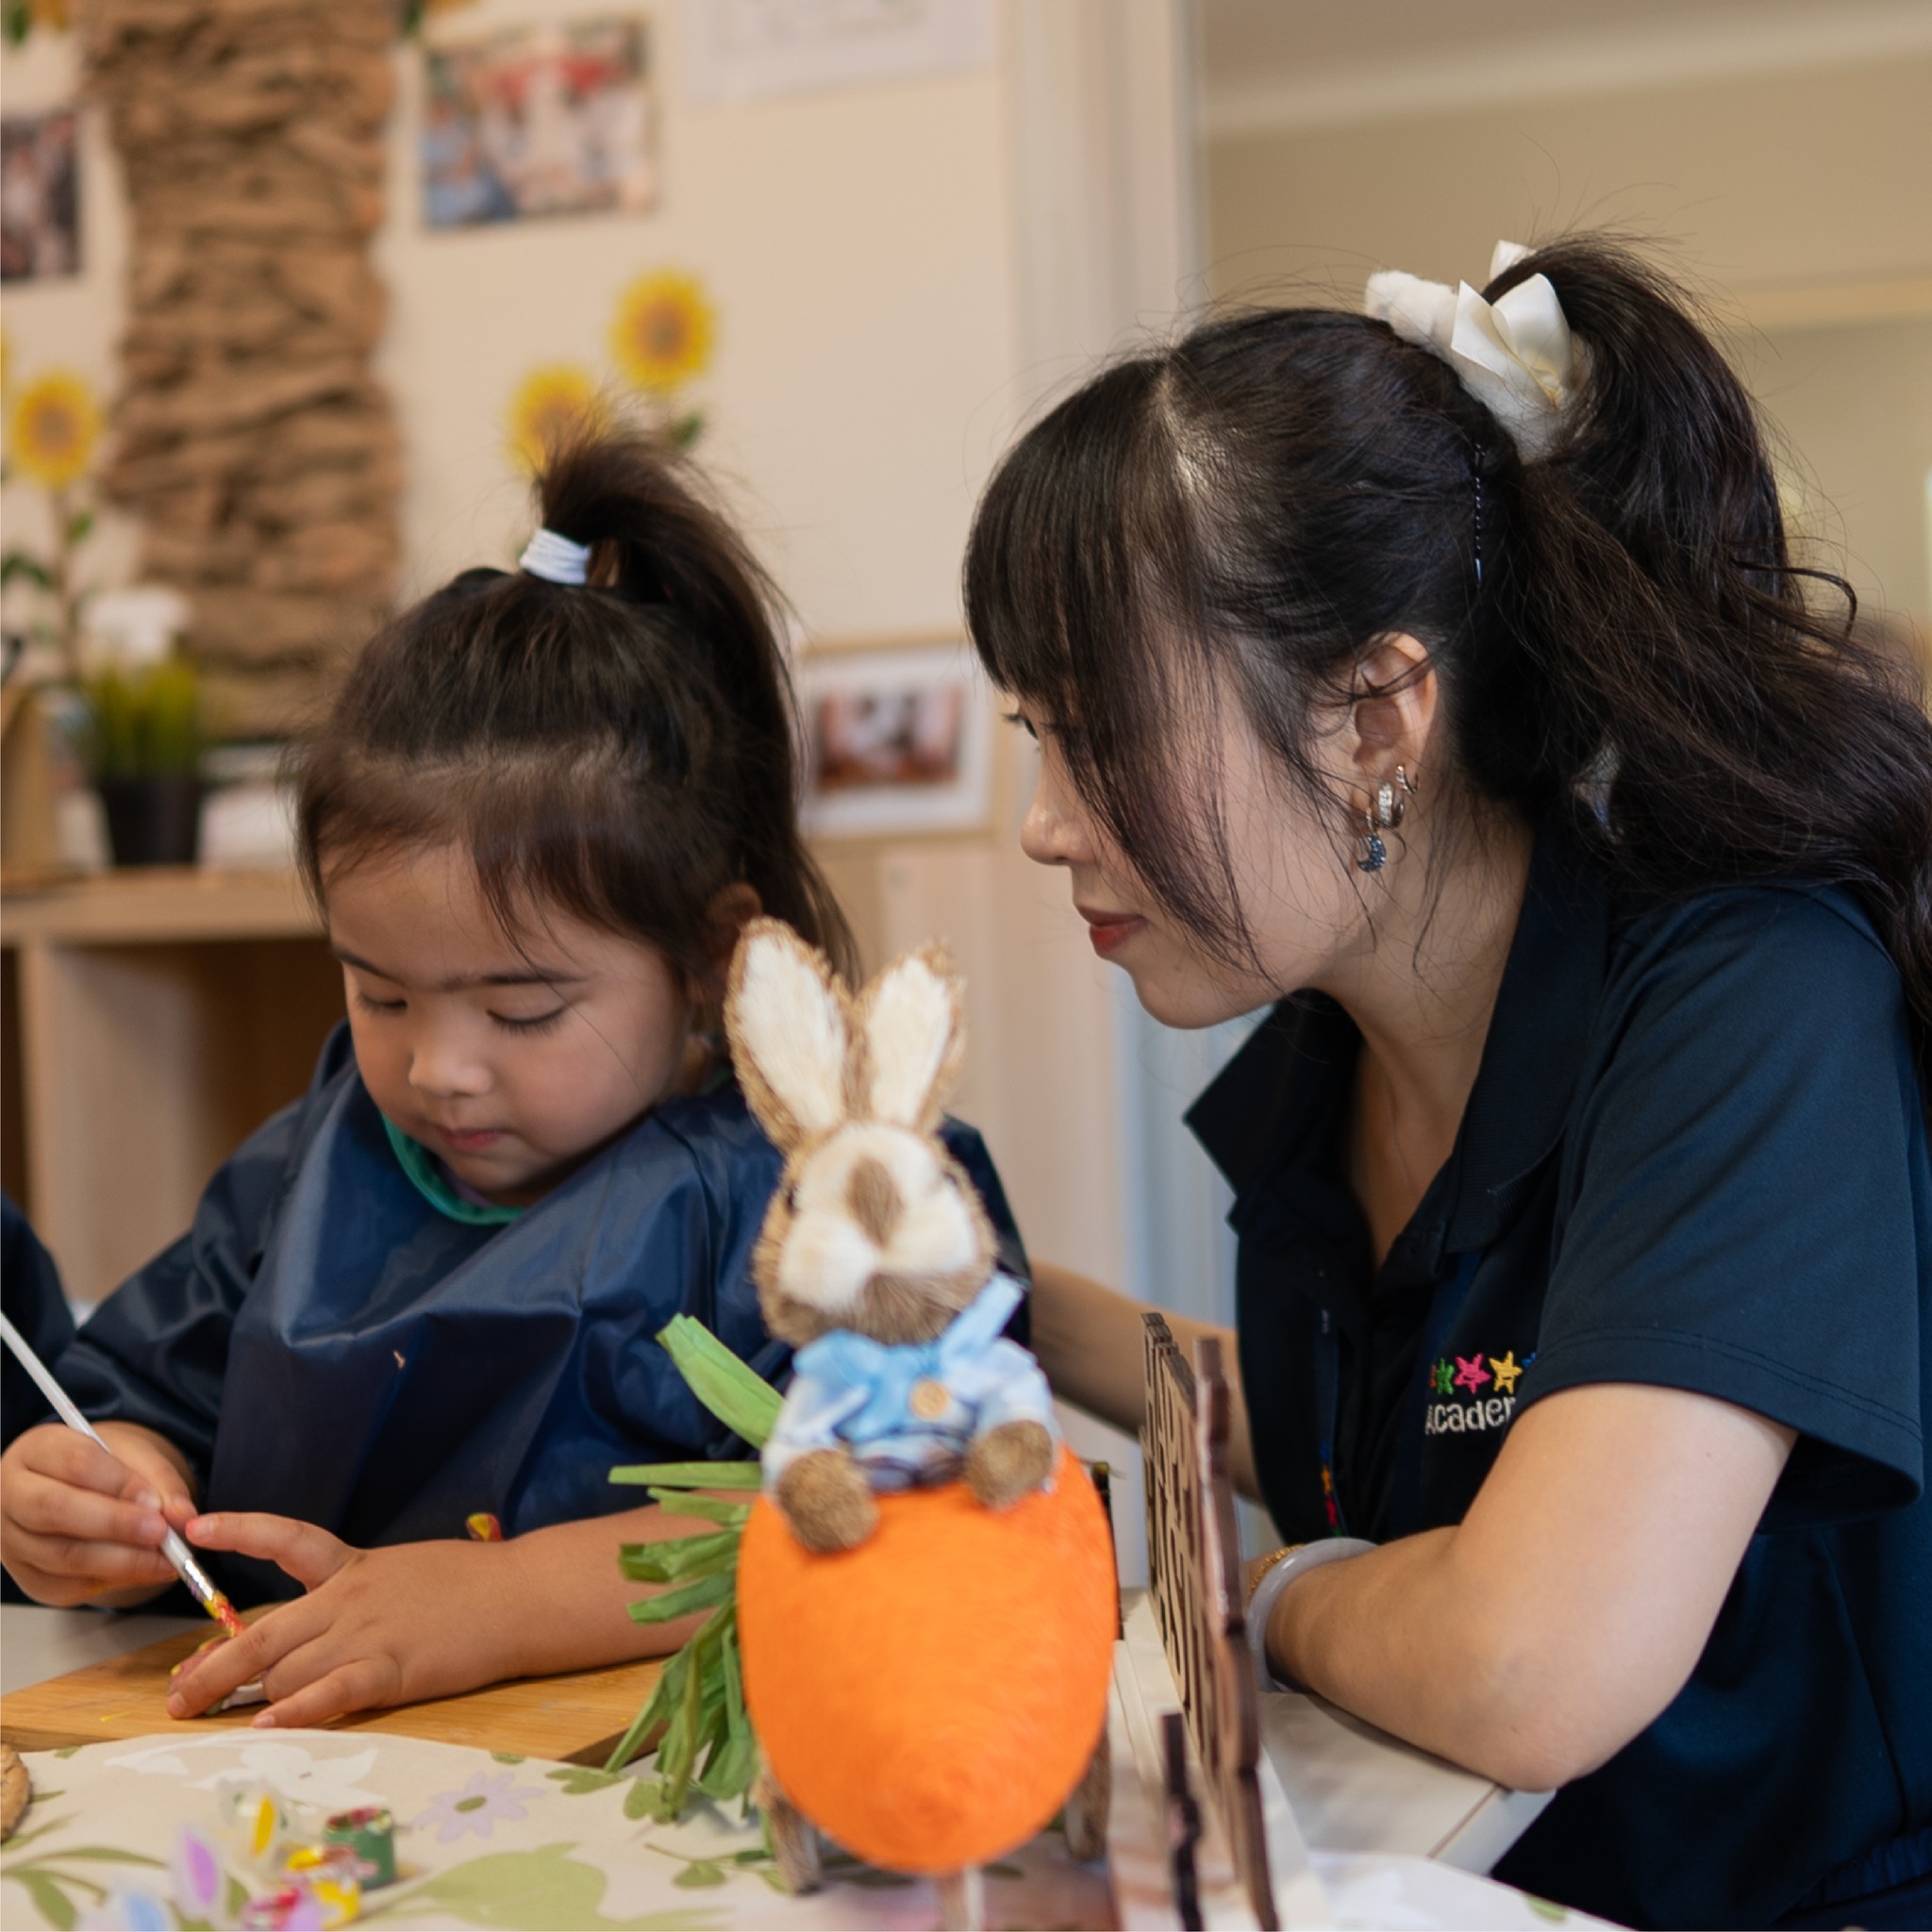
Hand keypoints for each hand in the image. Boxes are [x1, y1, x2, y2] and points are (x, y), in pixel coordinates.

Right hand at [0, 1421, 197, 1606]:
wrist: (82, 1490)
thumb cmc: (106, 1469)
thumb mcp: (135, 1458)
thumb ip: (160, 1482)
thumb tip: (181, 1515)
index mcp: (36, 1450)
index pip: (75, 1461)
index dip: (118, 1482)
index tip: (154, 1500)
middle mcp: (12, 1495)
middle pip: (55, 1510)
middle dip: (115, 1524)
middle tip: (160, 1533)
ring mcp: (12, 1541)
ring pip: (61, 1556)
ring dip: (120, 1561)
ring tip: (164, 1559)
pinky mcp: (28, 1577)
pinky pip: (68, 1586)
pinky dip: (112, 1581)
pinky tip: (144, 1572)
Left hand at [168, 1513, 520, 1728]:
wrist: (524, 1595)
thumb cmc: (474, 1584)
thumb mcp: (406, 1573)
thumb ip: (357, 1597)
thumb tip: (312, 1632)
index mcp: (355, 1566)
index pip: (287, 1539)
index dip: (240, 1529)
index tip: (196, 1526)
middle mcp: (351, 1597)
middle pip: (263, 1632)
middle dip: (213, 1667)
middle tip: (178, 1695)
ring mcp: (369, 1633)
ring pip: (287, 1668)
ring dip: (248, 1695)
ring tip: (212, 1718)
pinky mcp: (393, 1669)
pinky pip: (331, 1692)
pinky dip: (295, 1709)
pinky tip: (267, 1725)